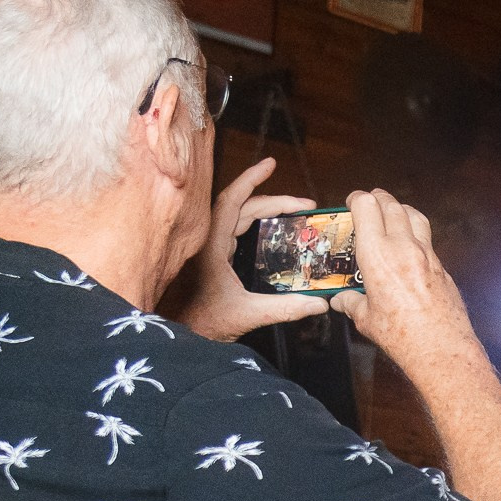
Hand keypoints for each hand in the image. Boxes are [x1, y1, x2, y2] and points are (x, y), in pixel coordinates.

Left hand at [167, 158, 331, 341]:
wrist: (180, 336)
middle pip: (242, 207)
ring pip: (238, 216)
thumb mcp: (248, 315)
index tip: (271, 164)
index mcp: (211, 245)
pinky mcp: (212, 257)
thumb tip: (320, 303)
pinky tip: (273, 228)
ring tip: (295, 212)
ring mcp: (208, 247)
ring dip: (266, 210)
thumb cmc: (203, 324)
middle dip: (275, 201)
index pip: (233, 201)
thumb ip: (286, 309)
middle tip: (305, 205)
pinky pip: (235, 229)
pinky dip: (255, 222)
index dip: (251, 179)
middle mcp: (208, 240)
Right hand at [328, 189, 485, 375]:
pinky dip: (416, 233)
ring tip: (391, 214)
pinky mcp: (441, 266)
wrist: (442, 348)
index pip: (366, 207)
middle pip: (391, 204)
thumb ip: (351, 303)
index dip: (356, 199)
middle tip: (369, 203)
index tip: (351, 203)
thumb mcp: (366, 319)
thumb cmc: (402, 335)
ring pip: (414, 215)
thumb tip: (340, 300)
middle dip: (378, 199)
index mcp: (378, 255)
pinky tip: (409, 246)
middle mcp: (404, 247)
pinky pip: (428, 239)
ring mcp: (426, 254)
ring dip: (400, 209)